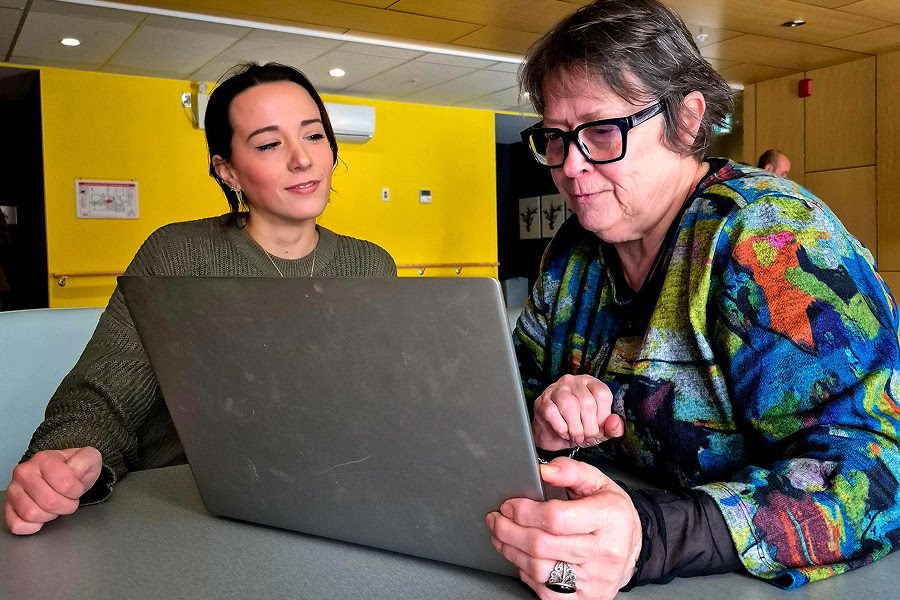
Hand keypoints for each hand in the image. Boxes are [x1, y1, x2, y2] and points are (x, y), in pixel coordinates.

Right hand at [4, 447, 101, 534]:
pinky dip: (33, 526)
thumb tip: (75, 471)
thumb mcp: (89, 458)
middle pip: (49, 502)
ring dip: (50, 515)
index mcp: (44, 459)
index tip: (77, 487)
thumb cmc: (73, 469)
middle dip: (66, 505)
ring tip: (55, 505)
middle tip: (68, 499)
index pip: (65, 484)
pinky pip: (17, 525)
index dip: (76, 491)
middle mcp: (24, 473)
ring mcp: (14, 490)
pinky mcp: (9, 507)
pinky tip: (42, 516)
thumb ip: (86, 460)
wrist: (62, 474)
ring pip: (32, 514)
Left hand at [486, 457, 640, 599]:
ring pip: (540, 570)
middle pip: (541, 545)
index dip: (524, 511)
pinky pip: (547, 592)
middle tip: (496, 520)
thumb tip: (544, 470)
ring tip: (502, 537)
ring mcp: (595, 579)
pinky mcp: (587, 598)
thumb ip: (570, 471)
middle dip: (509, 531)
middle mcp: (604, 552)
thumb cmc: (612, 514)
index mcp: (608, 519)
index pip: (555, 518)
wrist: (633, 547)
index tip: (508, 505)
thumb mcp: (598, 482)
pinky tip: (521, 560)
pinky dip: (527, 575)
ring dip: (512, 552)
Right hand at [532, 375, 623, 449]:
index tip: (599, 428)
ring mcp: (555, 390)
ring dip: (575, 427)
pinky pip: (552, 412)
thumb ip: (612, 427)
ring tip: (576, 436)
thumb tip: (615, 423)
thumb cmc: (578, 428)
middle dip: (588, 426)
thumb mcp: (600, 430)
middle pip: (586, 402)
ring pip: (569, 405)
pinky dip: (561, 428)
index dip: (603, 415)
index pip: (602, 394)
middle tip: (586, 436)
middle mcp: (573, 382)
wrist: (553, 437)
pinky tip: (564, 432)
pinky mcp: (542, 401)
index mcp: (590, 384)